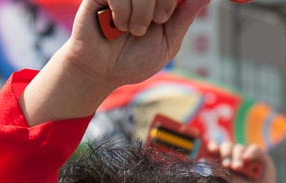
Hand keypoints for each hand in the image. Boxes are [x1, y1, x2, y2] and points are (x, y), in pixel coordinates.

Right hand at [23, 0, 207, 124]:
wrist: (101, 72)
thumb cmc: (133, 59)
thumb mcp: (166, 43)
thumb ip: (184, 18)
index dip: (173, 1)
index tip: (168, 17)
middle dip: (165, 3)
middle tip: (157, 21)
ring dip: (141, 14)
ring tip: (132, 30)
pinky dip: (122, 14)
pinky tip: (115, 26)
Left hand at [207, 141, 285, 182]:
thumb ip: (215, 172)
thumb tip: (202, 160)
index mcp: (222, 160)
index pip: (215, 148)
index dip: (213, 147)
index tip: (212, 150)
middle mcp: (233, 155)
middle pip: (226, 146)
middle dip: (225, 154)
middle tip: (226, 165)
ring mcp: (246, 154)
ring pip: (239, 148)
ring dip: (237, 157)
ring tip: (238, 168)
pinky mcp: (259, 155)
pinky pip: (253, 149)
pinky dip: (250, 152)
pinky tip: (247, 159)